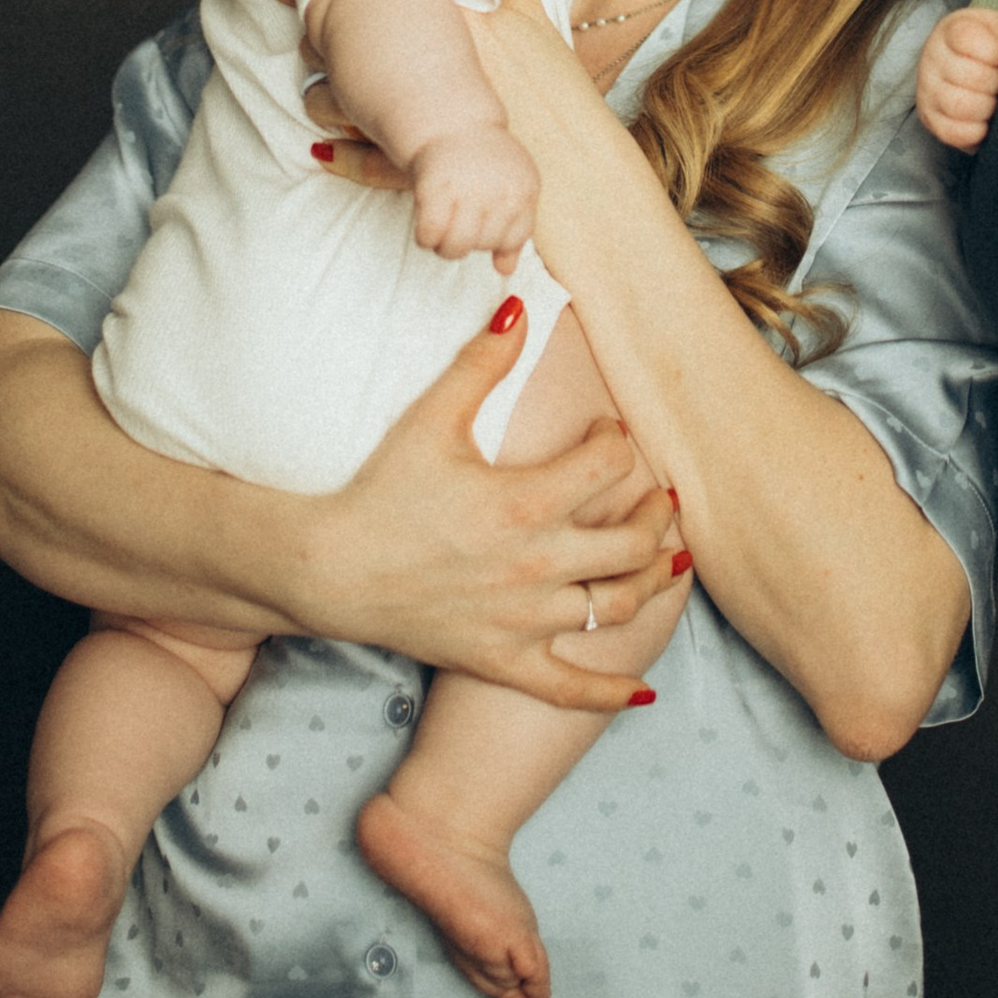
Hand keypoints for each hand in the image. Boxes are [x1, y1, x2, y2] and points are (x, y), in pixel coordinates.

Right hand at [298, 315, 678, 708]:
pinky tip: (641, 693)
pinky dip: (610, 693)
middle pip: (633, 541)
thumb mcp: (431, 417)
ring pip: (616, 606)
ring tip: (668, 559)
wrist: (330, 570)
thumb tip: (519, 304)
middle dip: (656, 513)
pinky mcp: (503, 659)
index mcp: (525, 502)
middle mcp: (537, 564)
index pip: (609, 465)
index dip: (617, 439)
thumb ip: (482, 361)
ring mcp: (524, 619)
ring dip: (653, 581)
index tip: (604, 431)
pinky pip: (570, 688)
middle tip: (658, 496)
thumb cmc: (381, 492)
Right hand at [407, 124, 540, 263]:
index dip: (497, 239)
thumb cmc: (485, 164)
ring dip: (445, 246)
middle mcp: (498, 189)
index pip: (514, 238)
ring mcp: (466, 189)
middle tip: (460, 222)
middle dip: (469, 241)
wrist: (452, 123)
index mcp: (523, 189)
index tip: (486, 223)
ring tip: (444, 228)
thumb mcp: (512, 189)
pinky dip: (425, 237)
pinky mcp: (434, 188)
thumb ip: (514, 228)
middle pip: (482, 245)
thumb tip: (506, 270)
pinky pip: (428, 236)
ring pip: (455, 248)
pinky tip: (427, 224)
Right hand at [917, 2, 997, 150]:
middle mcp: (933, 58)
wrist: (976, 63)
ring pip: (960, 106)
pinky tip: (985, 122)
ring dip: (987, 107)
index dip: (996, 52)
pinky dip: (974, 131)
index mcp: (951, 31)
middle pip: (972, 76)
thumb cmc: (995, 46)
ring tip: (995, 101)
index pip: (968, 38)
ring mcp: (928, 89)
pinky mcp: (931, 119)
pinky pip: (950, 132)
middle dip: (997, 82)